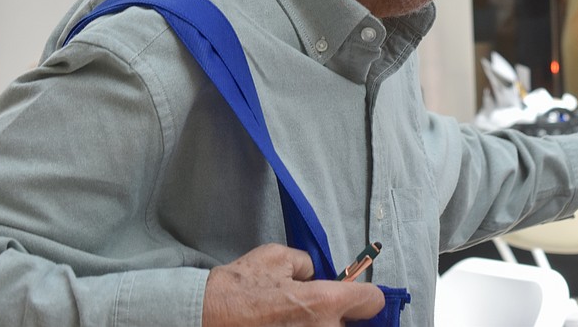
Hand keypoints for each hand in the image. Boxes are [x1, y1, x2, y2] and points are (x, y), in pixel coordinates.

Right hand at [202, 243, 384, 325]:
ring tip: (291, 316)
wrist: (205, 316)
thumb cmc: (240, 286)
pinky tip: (284, 324)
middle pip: (350, 325)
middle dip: (338, 316)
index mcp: (325, 302)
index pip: (372, 301)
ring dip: (320, 325)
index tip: (359, 296)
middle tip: (313, 307)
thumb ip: (307, 264)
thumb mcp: (278, 257)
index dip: (366, 295)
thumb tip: (316, 275)